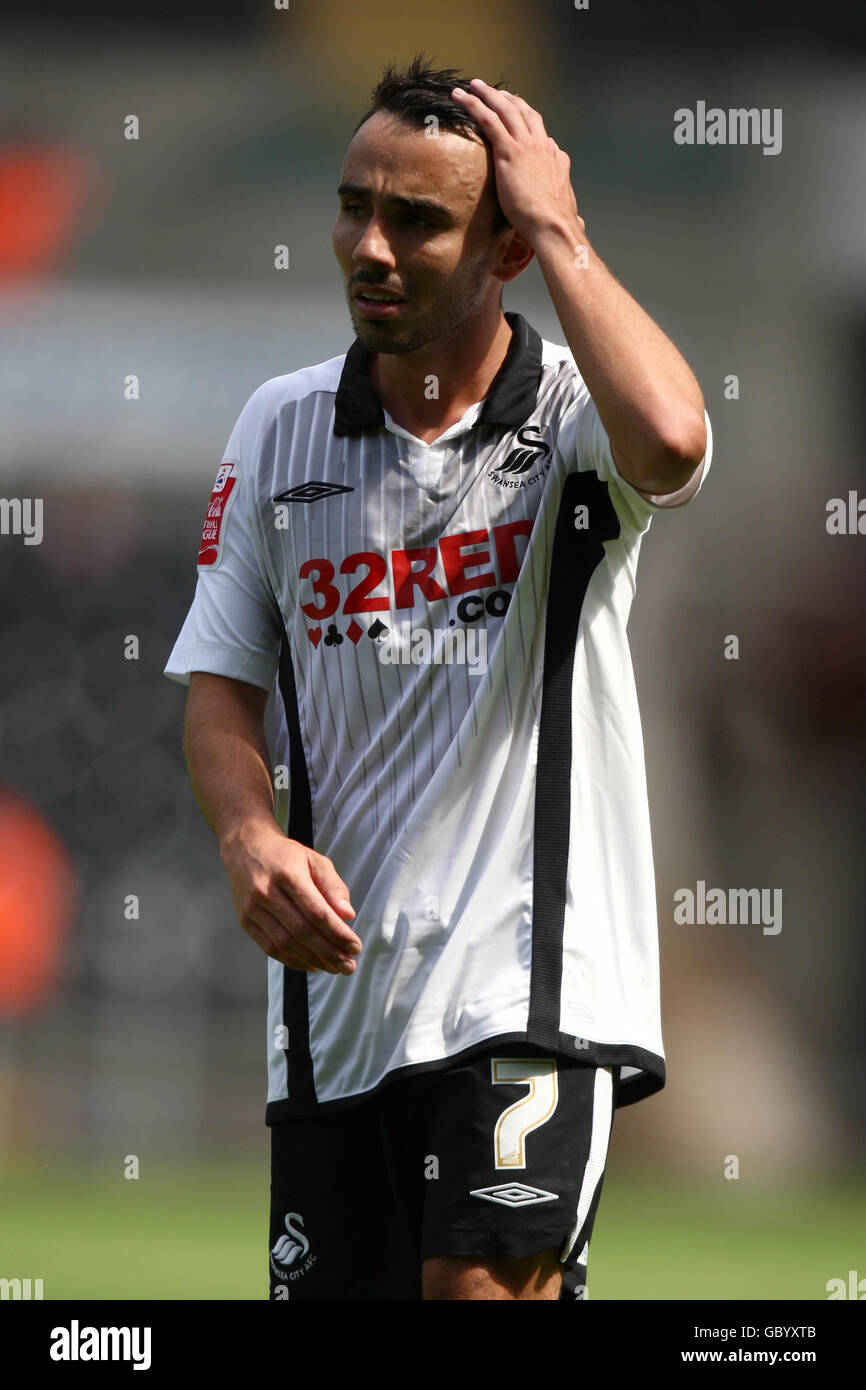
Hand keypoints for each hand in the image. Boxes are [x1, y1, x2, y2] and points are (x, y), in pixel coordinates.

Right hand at [220, 820, 360, 973]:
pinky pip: (270, 948)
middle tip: (349, 966)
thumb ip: (333, 887)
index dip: (337, 933)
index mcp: (288, 874)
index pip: (316, 912)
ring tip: (334, 967)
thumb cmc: (286, 856)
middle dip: (329, 952)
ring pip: (285, 944)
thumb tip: (347, 916)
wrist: (245, 848)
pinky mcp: (245, 921)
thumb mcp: (315, 860)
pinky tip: (312, 964)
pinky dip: (293, 960)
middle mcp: (266, 893)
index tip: (356, 947)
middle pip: (301, 932)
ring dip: (313, 961)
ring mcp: (253, 909)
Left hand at [452, 78, 580, 243]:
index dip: (527, 118)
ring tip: (473, 85)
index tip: (517, 112)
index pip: (541, 132)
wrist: (553, 225)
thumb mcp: (566, 207)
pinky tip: (462, 98)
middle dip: (508, 98)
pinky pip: (489, 120)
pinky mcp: (510, 151)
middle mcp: (543, 145)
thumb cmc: (556, 225)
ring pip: (506, 109)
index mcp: (556, 157)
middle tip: (494, 90)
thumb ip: (566, 200)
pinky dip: (474, 105)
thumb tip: (577, 209)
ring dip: (488, 94)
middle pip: (524, 112)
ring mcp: (527, 145)